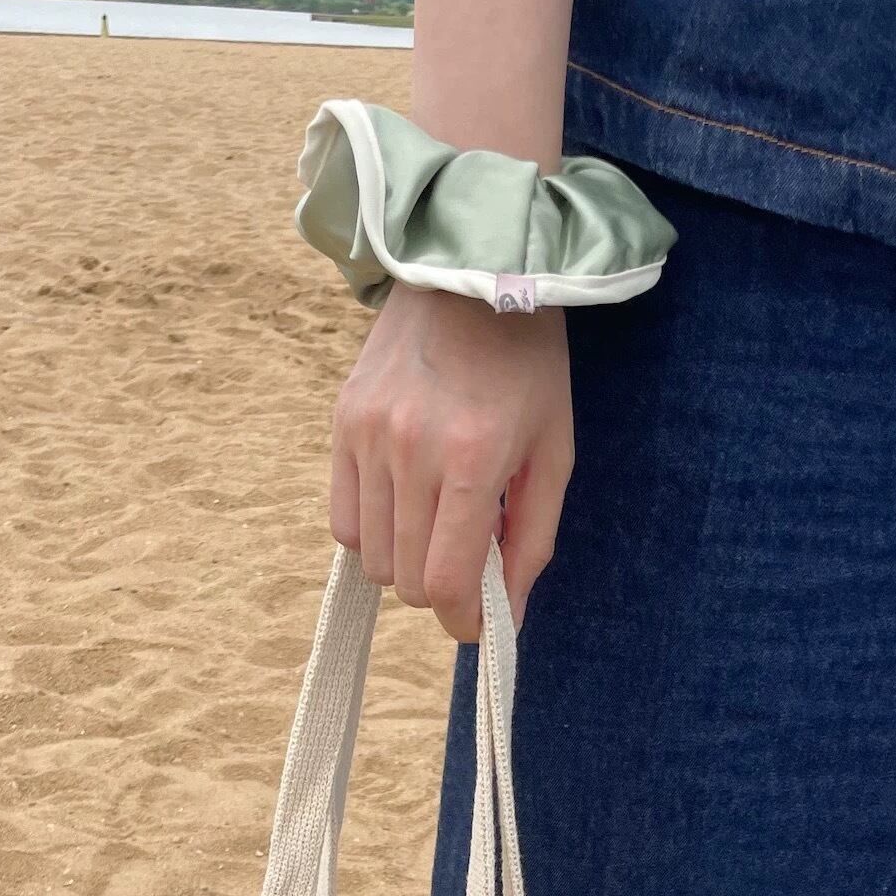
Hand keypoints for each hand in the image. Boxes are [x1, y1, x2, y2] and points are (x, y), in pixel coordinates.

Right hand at [330, 284, 573, 641]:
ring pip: (372, 558)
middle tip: (468, 556)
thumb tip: (507, 618)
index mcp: (473, 459)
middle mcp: (412, 450)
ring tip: (437, 522)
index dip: (462, 621)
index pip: (445, 582)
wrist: (471, 272)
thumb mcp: (553, 453)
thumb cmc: (527, 367)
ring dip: (406, 560)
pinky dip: (372, 533)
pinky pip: (342, 522)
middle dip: (440, 588)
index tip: (477, 622)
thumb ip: (532, 541)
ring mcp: (368, 436)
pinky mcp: (342, 425)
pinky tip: (403, 506)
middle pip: (407, 579)